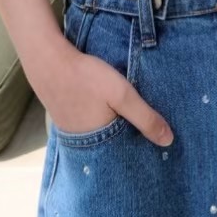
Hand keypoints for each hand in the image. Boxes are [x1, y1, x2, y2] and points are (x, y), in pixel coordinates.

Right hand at [38, 35, 174, 145]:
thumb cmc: (85, 77)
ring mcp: (72, 132)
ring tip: (129, 123)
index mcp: (99, 143)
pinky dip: (100, 122)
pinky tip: (106, 112)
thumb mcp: (122, 95)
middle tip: (147, 135)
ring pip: (100, 137)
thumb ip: (145, 118)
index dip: (141, 151)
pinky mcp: (65, 119)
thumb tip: (169, 142)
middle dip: (129, 143)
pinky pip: (88, 127)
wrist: (48, 60)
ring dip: (113, 131)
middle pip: (112, 148)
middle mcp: (84, 144)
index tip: (157, 149)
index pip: (126, 156)